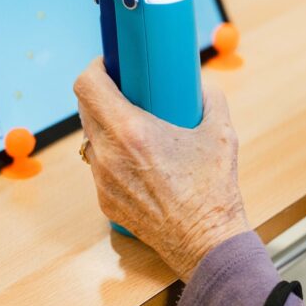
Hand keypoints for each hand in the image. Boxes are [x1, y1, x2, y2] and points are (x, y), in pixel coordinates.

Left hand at [73, 58, 250, 281]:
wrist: (206, 242)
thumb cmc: (213, 190)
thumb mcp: (221, 133)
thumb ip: (210, 99)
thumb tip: (202, 85)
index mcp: (131, 132)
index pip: (87, 86)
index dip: (94, 68)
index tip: (109, 63)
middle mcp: (109, 155)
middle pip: (85, 109)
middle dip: (102, 94)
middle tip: (126, 90)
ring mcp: (103, 181)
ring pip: (90, 139)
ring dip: (106, 126)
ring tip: (134, 126)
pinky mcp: (105, 201)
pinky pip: (100, 167)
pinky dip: (114, 155)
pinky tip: (139, 159)